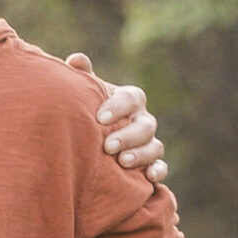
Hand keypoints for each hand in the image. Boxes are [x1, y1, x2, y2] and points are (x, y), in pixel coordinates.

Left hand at [65, 53, 169, 186]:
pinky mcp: (151, 164)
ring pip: (155, 147)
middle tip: (108, 146)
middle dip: (128, 136)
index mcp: (129, 101)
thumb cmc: (90, 113)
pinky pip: (162, 167)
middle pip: (145, 125)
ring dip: (141, 154)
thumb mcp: (87, 95)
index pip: (132, 98)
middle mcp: (142, 120)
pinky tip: (149, 177)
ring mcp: (148, 143)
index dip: (118, 107)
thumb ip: (83, 78)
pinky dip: (158, 171)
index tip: (99, 117)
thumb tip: (76, 60)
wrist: (92, 140)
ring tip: (122, 162)